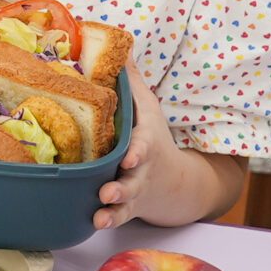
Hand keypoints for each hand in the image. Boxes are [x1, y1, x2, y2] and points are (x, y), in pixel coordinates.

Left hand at [95, 64, 171, 229]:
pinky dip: (107, 221)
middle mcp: (139, 171)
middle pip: (133, 179)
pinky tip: (93, 224)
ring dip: (113, 209)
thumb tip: (118, 45)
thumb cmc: (153, 139)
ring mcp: (134, 191)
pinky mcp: (127, 208)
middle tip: (108, 191)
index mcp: (144, 145)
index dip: (136, 151)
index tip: (128, 156)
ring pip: (124, 202)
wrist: (176, 182)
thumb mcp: (148, 109)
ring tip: (100, 213)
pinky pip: (117, 217)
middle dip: (122, 186)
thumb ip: (131, 82)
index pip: (142, 147)